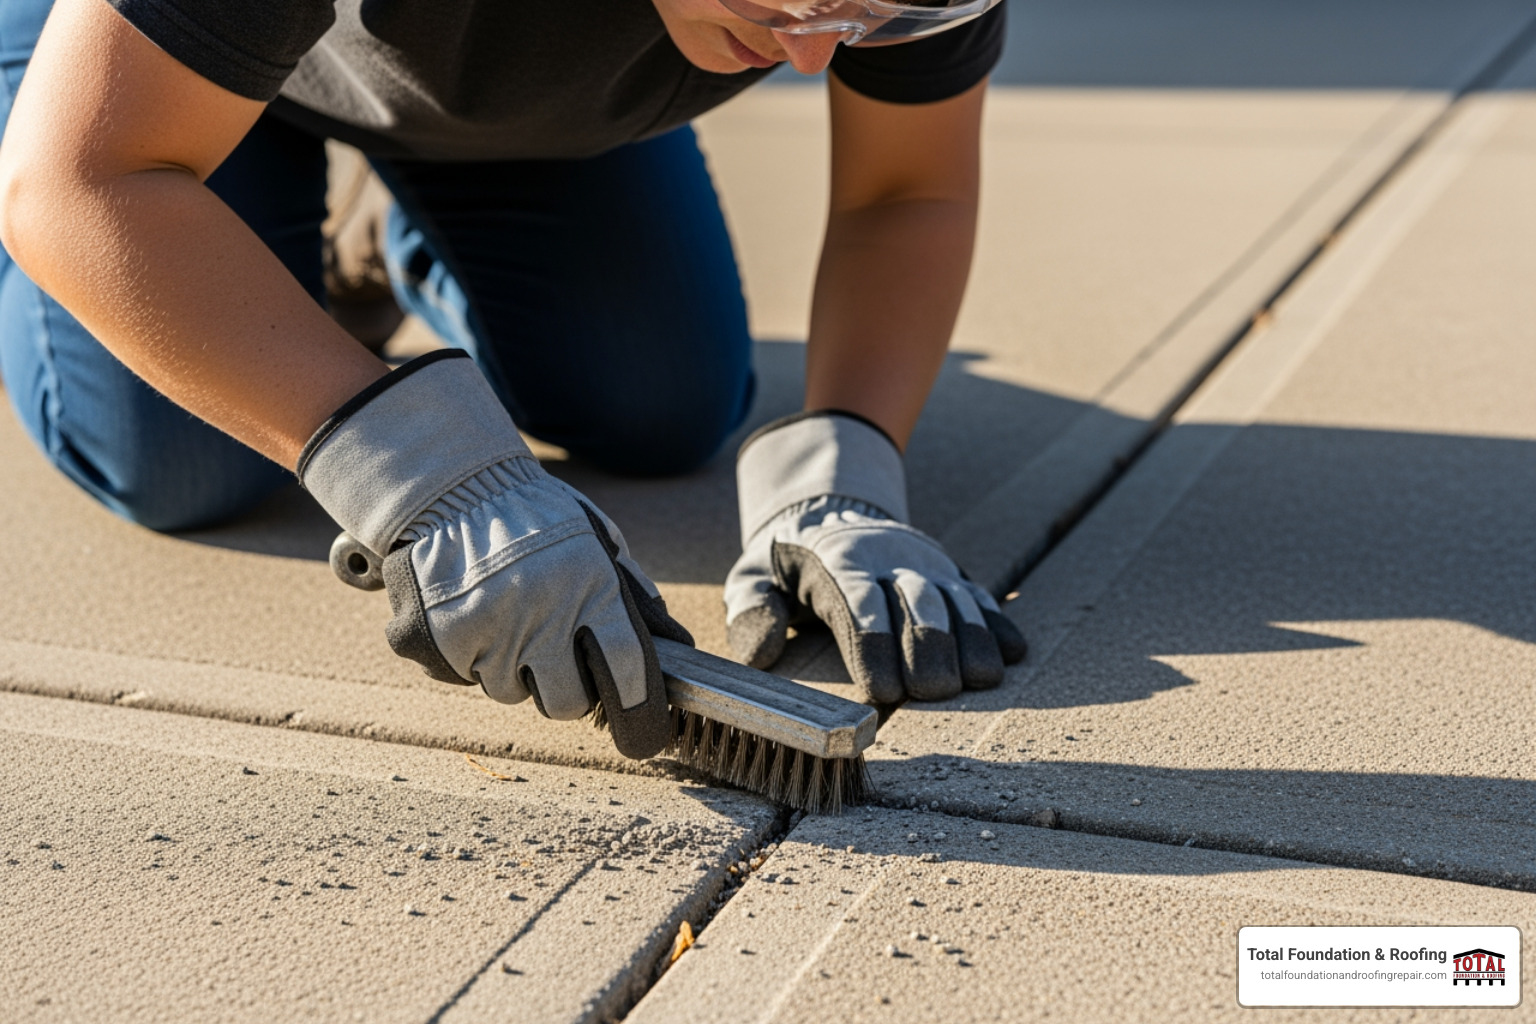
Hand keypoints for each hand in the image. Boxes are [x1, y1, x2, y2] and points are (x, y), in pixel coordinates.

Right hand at [301, 350, 689, 758]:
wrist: (452, 487)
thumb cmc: (534, 517)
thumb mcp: (595, 542)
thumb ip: (631, 594)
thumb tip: (676, 643)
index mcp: (590, 589)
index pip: (625, 669)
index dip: (637, 706)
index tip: (638, 725)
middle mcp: (538, 616)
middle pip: (564, 703)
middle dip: (564, 689)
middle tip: (553, 655)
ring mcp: (483, 632)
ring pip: (507, 690)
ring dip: (509, 666)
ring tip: (504, 614)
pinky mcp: (433, 641)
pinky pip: (459, 674)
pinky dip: (465, 654)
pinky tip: (468, 612)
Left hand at [724, 412, 1024, 703]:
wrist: (831, 509)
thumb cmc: (788, 563)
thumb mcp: (753, 576)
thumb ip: (751, 611)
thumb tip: (760, 654)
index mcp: (834, 564)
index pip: (857, 603)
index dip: (872, 645)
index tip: (883, 692)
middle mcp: (886, 560)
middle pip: (915, 603)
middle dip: (928, 647)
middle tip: (936, 691)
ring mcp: (924, 564)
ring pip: (954, 598)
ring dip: (971, 638)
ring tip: (983, 679)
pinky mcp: (949, 571)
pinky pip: (978, 595)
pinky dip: (996, 621)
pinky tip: (1013, 651)